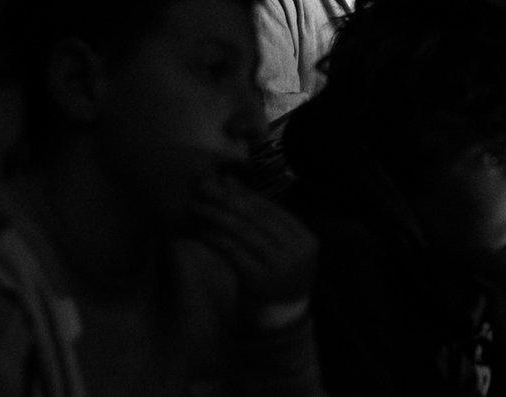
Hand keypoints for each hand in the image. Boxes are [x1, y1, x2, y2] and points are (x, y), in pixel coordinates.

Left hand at [187, 177, 318, 322]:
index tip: (221, 185)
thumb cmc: (272, 281)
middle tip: (204, 191)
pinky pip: (235, 254)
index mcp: (307, 241)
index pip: (273, 210)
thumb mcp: (271, 249)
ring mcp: (282, 268)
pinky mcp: (261, 282)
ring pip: (245, 234)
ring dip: (218, 218)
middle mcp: (299, 253)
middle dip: (228, 202)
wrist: (276, 325)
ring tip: (198, 208)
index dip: (245, 195)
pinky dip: (217, 241)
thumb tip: (229, 181)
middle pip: (258, 219)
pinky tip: (202, 232)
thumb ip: (255, 218)